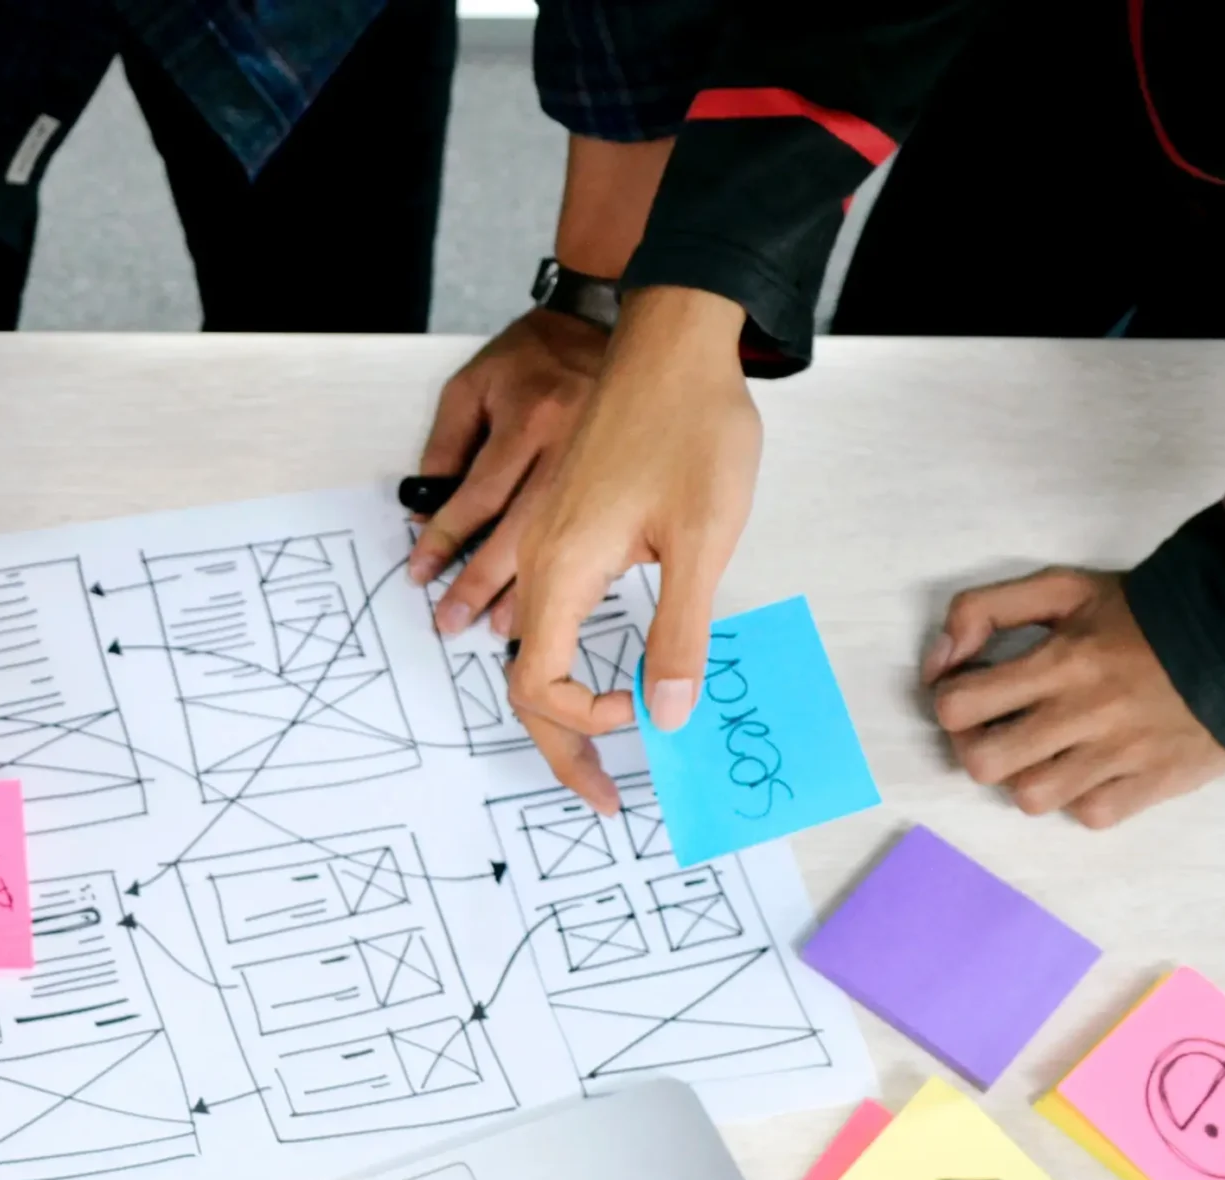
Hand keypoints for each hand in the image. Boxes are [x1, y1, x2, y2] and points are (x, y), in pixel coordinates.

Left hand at [405, 309, 608, 636]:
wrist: (617, 323)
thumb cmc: (534, 356)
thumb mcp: (473, 384)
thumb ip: (446, 445)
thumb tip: (426, 512)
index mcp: (529, 416)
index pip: (478, 494)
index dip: (446, 539)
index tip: (419, 574)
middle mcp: (570, 442)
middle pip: (520, 528)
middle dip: (482, 581)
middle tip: (453, 622)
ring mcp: (609, 461)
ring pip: (563, 538)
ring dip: (530, 590)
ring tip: (502, 628)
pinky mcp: (634, 475)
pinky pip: (603, 533)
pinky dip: (580, 571)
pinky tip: (563, 601)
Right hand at [506, 287, 760, 812]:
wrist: (676, 339)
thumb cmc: (692, 425)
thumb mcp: (703, 538)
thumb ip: (679, 631)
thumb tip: (666, 713)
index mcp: (564, 568)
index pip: (538, 684)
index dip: (582, 722)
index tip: (642, 715)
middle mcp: (541, 561)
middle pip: (520, 681)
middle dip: (557, 746)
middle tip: (600, 795)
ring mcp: (547, 542)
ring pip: (526, 649)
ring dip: (554, 708)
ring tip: (592, 748)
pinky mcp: (565, 526)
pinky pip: (542, 612)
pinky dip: (559, 661)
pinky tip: (594, 674)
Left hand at [926, 567, 1224, 826]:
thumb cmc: (1141, 616)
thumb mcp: (1062, 590)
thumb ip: (985, 608)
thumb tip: (938, 660)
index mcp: (1060, 661)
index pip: (957, 705)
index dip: (950, 701)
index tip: (970, 692)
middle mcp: (1086, 712)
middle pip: (983, 763)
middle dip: (976, 747)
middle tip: (996, 729)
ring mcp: (1122, 753)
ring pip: (1032, 798)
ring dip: (1024, 777)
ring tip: (1041, 752)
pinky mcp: (1154, 781)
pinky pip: (1091, 814)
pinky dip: (1080, 798)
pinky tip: (1087, 769)